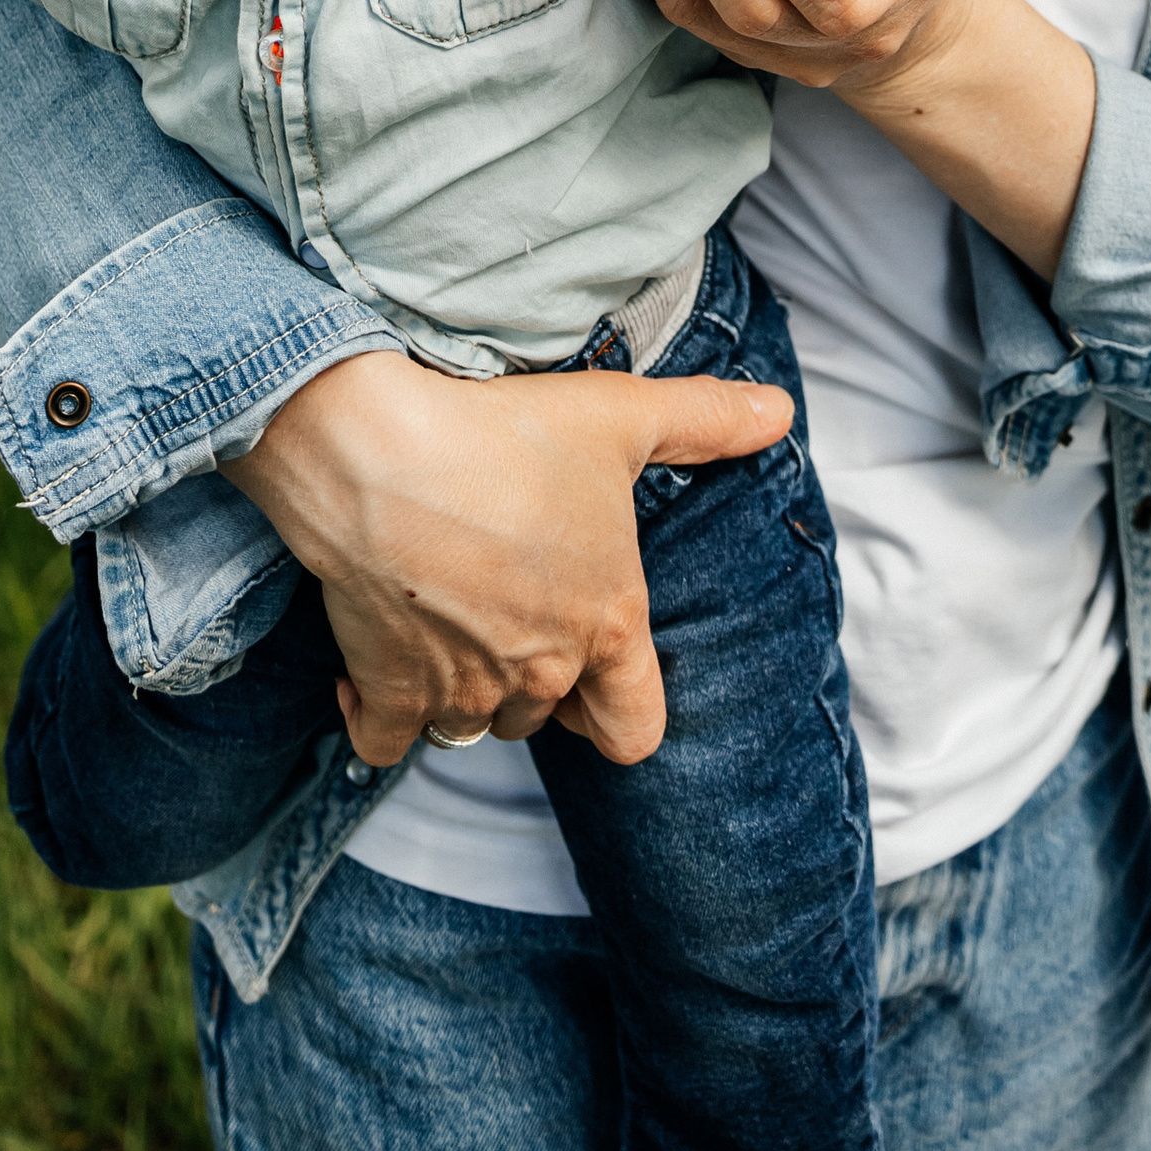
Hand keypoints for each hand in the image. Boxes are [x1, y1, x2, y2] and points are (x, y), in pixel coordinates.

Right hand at [222, 347, 793, 767]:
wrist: (382, 454)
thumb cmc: (508, 435)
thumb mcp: (621, 416)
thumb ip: (705, 420)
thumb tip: (780, 410)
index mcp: (608, 625)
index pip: (638, 728)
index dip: (619, 708)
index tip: (593, 668)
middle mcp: (543, 672)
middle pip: (549, 716)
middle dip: (534, 677)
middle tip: (507, 612)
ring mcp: (463, 690)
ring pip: (472, 726)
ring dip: (462, 690)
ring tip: (445, 622)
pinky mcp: (387, 690)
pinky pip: (386, 740)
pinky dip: (378, 713)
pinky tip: (371, 660)